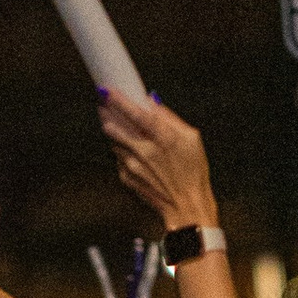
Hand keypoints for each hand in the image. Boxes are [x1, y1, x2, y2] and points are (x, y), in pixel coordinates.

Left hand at [97, 91, 218, 229]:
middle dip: (107, 113)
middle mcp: (144, 151)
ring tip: (114, 122)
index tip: (107, 90)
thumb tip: (152, 102)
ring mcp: (133, 166)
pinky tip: (130, 150)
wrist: (187, 206)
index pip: (136, 114)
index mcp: (162, 138)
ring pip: (114, 141)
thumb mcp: (192, 139)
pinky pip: (119, 158)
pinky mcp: (126, 177)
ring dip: (113, 131)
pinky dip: (122, 151)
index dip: (119, 101)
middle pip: (116, 127)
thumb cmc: (193, 172)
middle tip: (103, 104)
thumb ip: (170, 118)